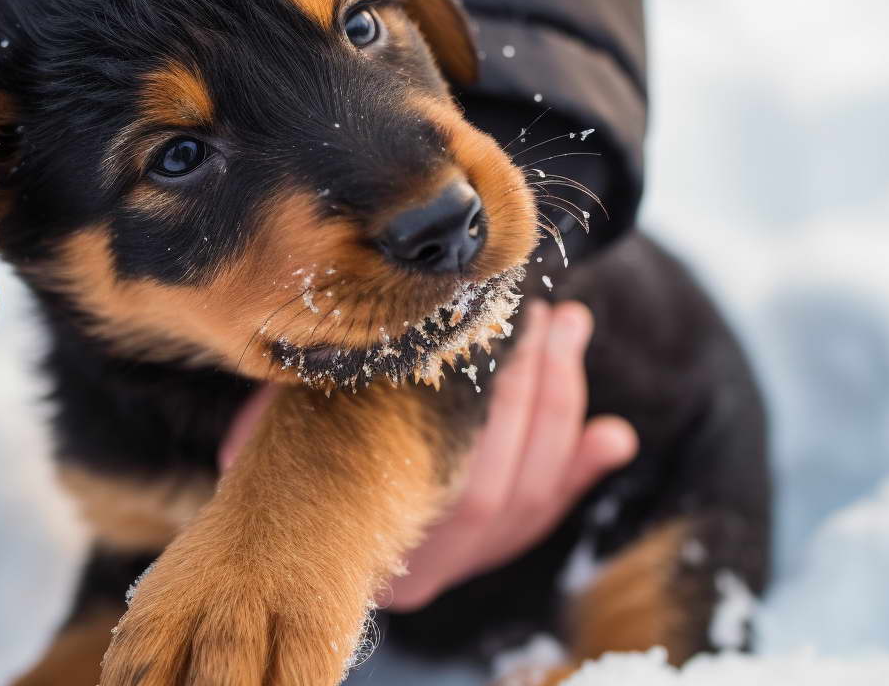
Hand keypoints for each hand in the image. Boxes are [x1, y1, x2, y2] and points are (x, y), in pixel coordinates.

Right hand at [218, 300, 637, 612]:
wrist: (277, 524)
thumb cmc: (275, 456)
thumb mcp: (285, 426)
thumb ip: (318, 403)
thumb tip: (354, 358)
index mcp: (376, 546)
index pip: (468, 489)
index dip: (506, 409)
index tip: (513, 330)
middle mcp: (421, 572)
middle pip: (508, 488)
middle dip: (542, 392)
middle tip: (552, 318)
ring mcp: (455, 566)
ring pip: (532, 498)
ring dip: (564, 410)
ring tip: (569, 332)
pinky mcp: (480, 553)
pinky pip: (541, 518)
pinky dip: (580, 472)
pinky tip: (613, 436)